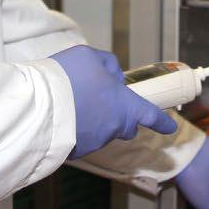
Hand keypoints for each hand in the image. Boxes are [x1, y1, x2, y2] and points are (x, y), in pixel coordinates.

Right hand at [50, 45, 176, 158]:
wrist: (38, 105)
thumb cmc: (69, 78)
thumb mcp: (91, 57)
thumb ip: (108, 65)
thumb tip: (114, 76)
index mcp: (125, 106)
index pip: (151, 115)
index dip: (162, 121)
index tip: (170, 126)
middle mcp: (114, 127)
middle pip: (126, 126)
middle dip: (122, 117)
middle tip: (105, 103)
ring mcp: (96, 142)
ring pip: (102, 131)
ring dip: (95, 120)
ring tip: (73, 103)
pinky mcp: (77, 151)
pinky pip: (83, 138)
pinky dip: (78, 129)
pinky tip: (63, 116)